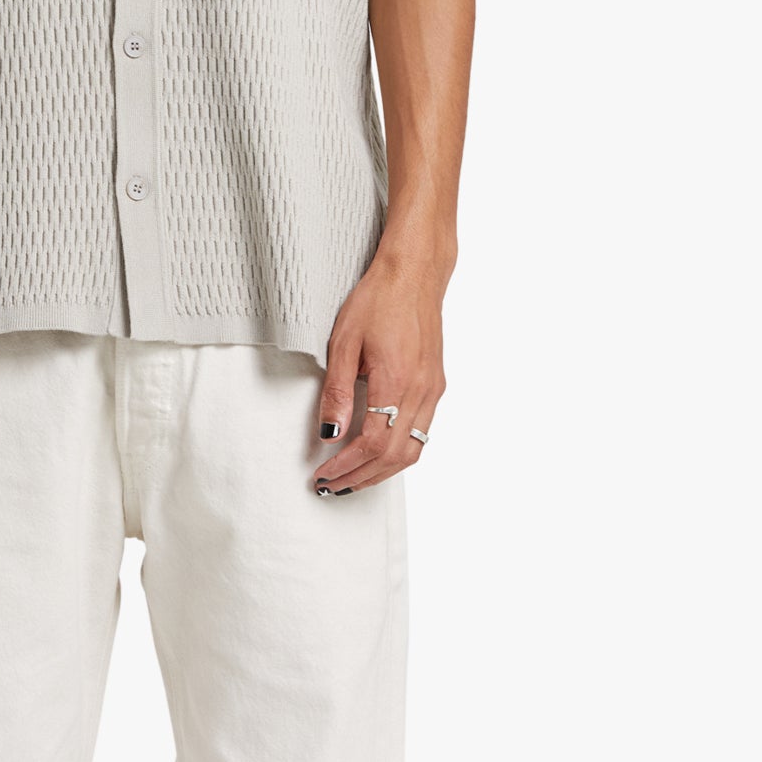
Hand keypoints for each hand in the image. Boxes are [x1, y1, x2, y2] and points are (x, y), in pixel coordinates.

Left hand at [312, 249, 446, 494]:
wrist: (414, 274)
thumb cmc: (378, 300)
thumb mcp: (343, 342)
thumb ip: (337, 391)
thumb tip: (329, 433)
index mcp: (396, 381)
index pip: (371, 443)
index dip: (346, 466)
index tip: (324, 475)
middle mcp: (421, 391)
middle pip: (394, 457)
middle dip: (361, 477)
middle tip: (332, 487)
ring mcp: (433, 390)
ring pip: (412, 450)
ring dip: (381, 471)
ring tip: (352, 478)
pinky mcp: (436, 386)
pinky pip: (421, 433)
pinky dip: (398, 453)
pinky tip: (377, 454)